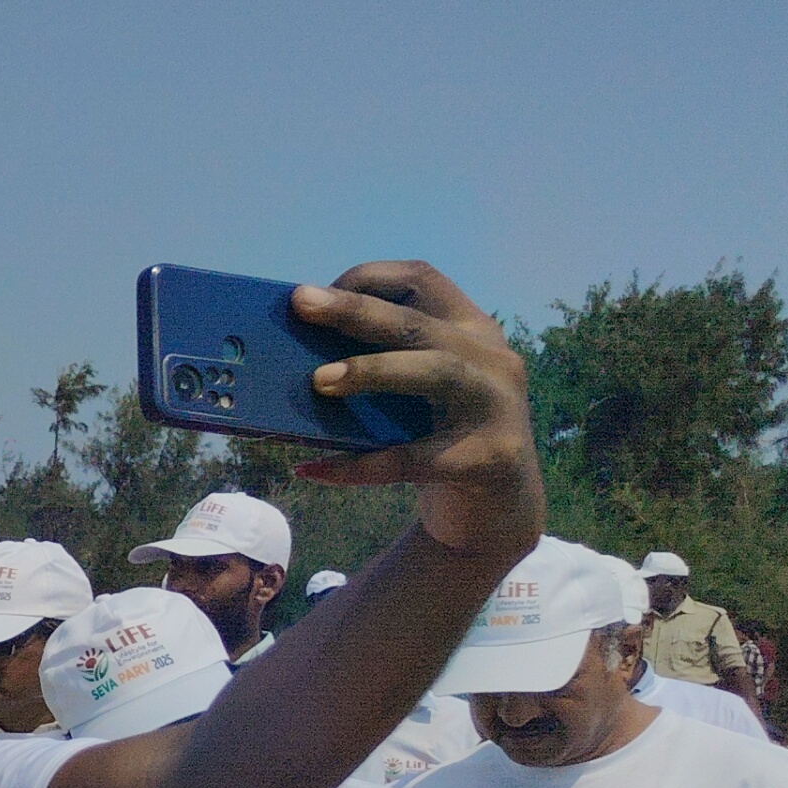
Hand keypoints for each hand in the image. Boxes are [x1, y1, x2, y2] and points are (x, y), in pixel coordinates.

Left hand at [286, 262, 542, 564]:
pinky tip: (313, 469)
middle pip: (418, 324)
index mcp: (470, 331)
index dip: (368, 279)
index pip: (423, 281)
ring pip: (436, 372)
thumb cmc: (440, 437)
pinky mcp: (491, 457)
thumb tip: (290, 355)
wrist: (496, 509)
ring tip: (319, 380)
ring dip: (373, 370)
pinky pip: (415, 458)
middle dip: (356, 310)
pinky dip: (361, 466)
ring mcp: (497, 406)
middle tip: (302, 304)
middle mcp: (491, 359)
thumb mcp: (420, 390)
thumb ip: (382, 364)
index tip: (315, 295)